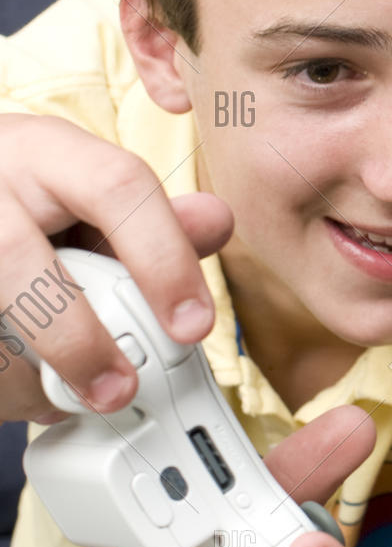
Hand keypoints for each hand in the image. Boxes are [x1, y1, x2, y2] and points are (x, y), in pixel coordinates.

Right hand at [0, 113, 227, 423]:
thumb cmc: (29, 201)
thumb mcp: (88, 199)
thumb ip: (153, 220)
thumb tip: (215, 221)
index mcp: (46, 151)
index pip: (117, 187)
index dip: (162, 260)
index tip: (192, 327)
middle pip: (21, 259)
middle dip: (77, 340)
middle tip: (116, 391)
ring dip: (23, 374)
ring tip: (53, 394)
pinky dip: (3, 384)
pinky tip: (22, 387)